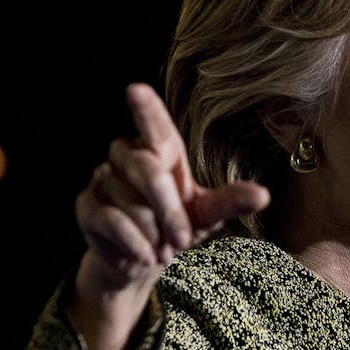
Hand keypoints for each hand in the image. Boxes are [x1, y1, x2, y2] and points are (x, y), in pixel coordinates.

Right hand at [68, 83, 268, 349]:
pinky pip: (111, 220)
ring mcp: (103, 178)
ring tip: (163, 249)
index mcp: (160, 150)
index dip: (146, 108)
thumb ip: (231, 201)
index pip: (155, 125)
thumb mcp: (207, 214)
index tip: (134, 89)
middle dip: (168, 210)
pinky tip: (145, 256)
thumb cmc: (176, 227)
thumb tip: (263, 194)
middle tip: (182, 241)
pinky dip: (133, 243)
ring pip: (129, 203)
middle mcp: (128, 156)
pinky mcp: (86, 206)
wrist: (143, 260)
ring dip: (152, 233)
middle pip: (148, 171)